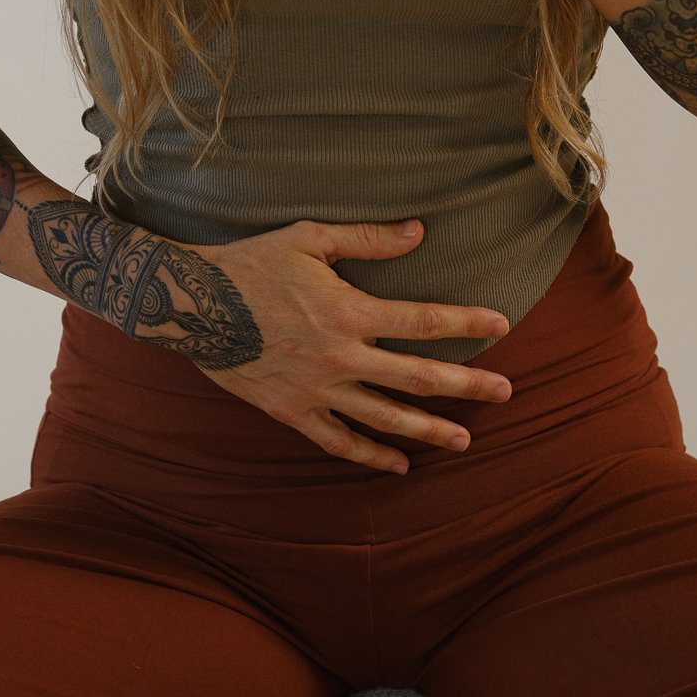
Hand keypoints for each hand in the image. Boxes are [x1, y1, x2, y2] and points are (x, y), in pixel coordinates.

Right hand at [179, 216, 515, 475]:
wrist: (190, 304)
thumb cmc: (252, 263)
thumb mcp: (309, 238)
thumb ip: (367, 240)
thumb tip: (419, 232)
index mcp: (349, 310)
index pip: (423, 320)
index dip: (467, 322)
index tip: (502, 324)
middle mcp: (340, 356)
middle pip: (417, 377)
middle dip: (467, 385)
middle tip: (506, 393)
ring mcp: (317, 390)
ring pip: (385, 417)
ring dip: (428, 431)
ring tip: (463, 440)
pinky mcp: (291, 411)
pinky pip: (338, 441)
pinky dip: (370, 456)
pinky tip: (398, 464)